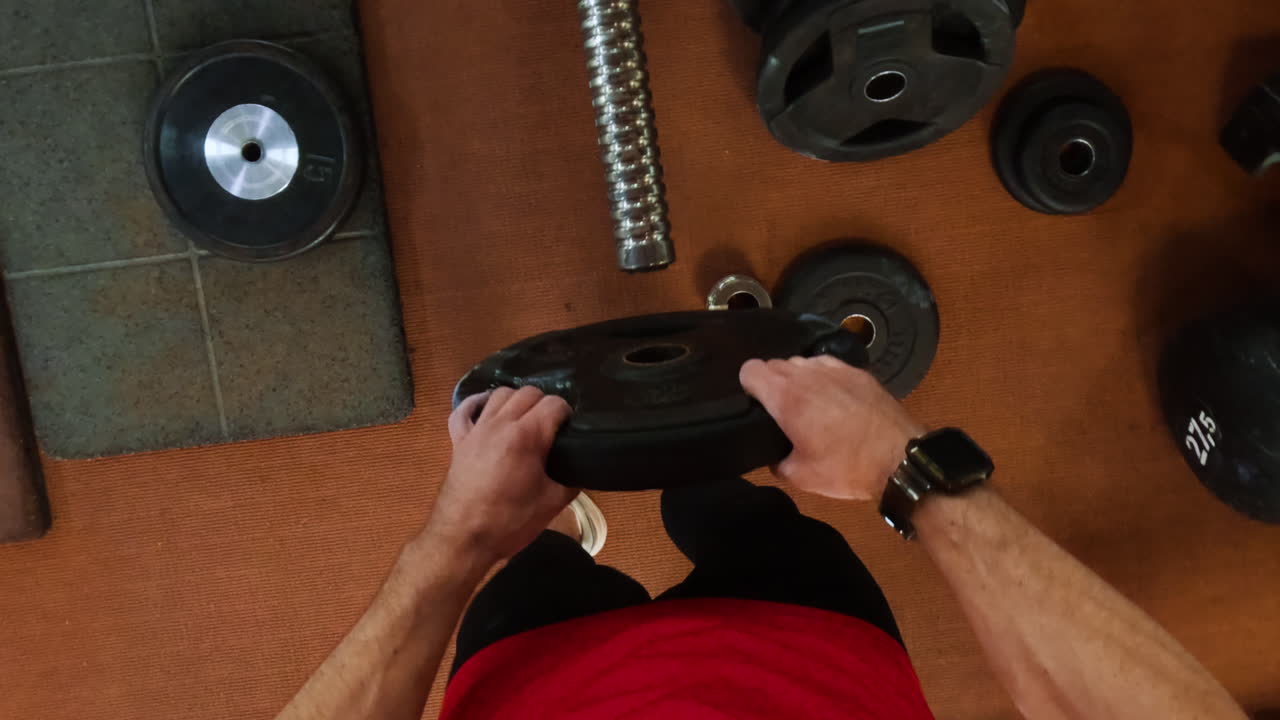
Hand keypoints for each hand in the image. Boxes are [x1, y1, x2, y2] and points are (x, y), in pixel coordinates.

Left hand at [423, 386, 575, 563]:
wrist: (463, 539)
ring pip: (500, 394)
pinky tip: (488, 410)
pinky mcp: (458, 440)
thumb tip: (579, 468)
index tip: (572, 430)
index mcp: (526, 436)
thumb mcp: (553, 503)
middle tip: (553, 428)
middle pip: (528, 393)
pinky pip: (464, 410)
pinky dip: (477, 404)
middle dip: (545, 405)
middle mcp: (500, 424)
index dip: (568, 415)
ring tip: (526, 419)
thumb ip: (572, 478)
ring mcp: (476, 429)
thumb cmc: (510, 522)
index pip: (555, 404)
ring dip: (517, 401)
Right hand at [740, 356, 924, 500]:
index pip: (750, 370)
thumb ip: (777, 461)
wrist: (900, 459)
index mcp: (787, 397)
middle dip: (772, 383)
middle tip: (780, 410)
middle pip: (774, 364)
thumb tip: (774, 455)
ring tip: (808, 403)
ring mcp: (835, 369)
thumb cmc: (846, 468)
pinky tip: (833, 397)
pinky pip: (828, 365)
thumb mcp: (801, 477)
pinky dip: (823, 376)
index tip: (755, 403)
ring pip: (801, 362)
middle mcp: (807, 374)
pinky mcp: (858, 371)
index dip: (747, 385)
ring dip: (797, 378)